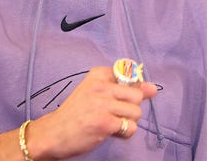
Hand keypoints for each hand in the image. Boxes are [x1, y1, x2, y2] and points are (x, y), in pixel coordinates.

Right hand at [24, 66, 156, 159]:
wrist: (53, 133)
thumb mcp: (95, 92)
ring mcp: (103, 104)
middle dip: (130, 109)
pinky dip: (124, 133)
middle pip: (137, 95)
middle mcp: (101, 85)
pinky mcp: (105, 122)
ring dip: (127, 122)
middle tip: (113, 114)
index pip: (131, 76)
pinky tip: (109, 131)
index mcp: (98, 74)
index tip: (115, 100)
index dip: (128, 92)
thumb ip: (123, 88)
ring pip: (136, 112)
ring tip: (110, 123)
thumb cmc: (75, 113)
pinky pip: (130, 127)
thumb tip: (153, 88)